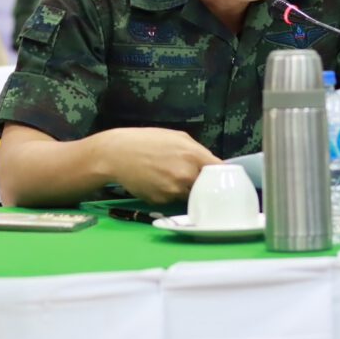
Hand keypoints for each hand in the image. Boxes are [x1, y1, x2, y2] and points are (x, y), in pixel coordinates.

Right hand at [103, 128, 221, 204]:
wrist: (117, 154)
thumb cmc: (146, 141)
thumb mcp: (177, 137)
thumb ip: (197, 151)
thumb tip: (212, 165)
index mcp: (193, 155)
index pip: (220, 170)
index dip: (221, 175)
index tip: (222, 178)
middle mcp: (186, 175)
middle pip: (206, 186)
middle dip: (202, 184)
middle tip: (194, 178)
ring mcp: (174, 190)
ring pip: (189, 195)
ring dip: (185, 190)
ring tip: (170, 177)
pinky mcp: (162, 201)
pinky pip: (173, 200)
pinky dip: (169, 194)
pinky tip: (157, 182)